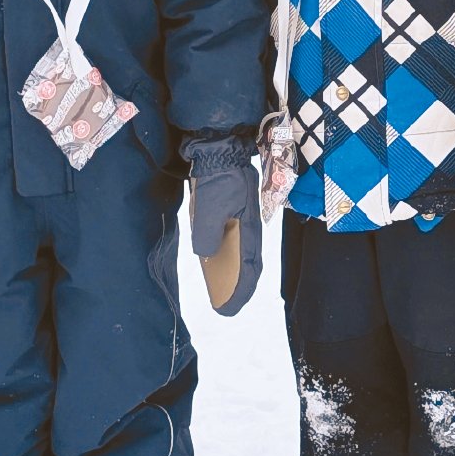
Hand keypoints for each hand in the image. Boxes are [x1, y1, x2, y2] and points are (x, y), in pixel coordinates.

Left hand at [183, 134, 263, 313]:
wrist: (218, 147)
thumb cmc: (216, 176)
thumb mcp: (210, 206)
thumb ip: (207, 232)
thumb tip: (204, 254)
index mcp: (248, 226)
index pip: (250, 266)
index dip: (241, 290)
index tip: (230, 308)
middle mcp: (247, 226)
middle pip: (247, 263)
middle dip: (239, 286)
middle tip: (226, 307)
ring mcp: (239, 219)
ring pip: (238, 252)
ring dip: (231, 272)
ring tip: (219, 291)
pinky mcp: (229, 212)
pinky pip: (228, 240)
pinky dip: (222, 255)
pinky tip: (210, 264)